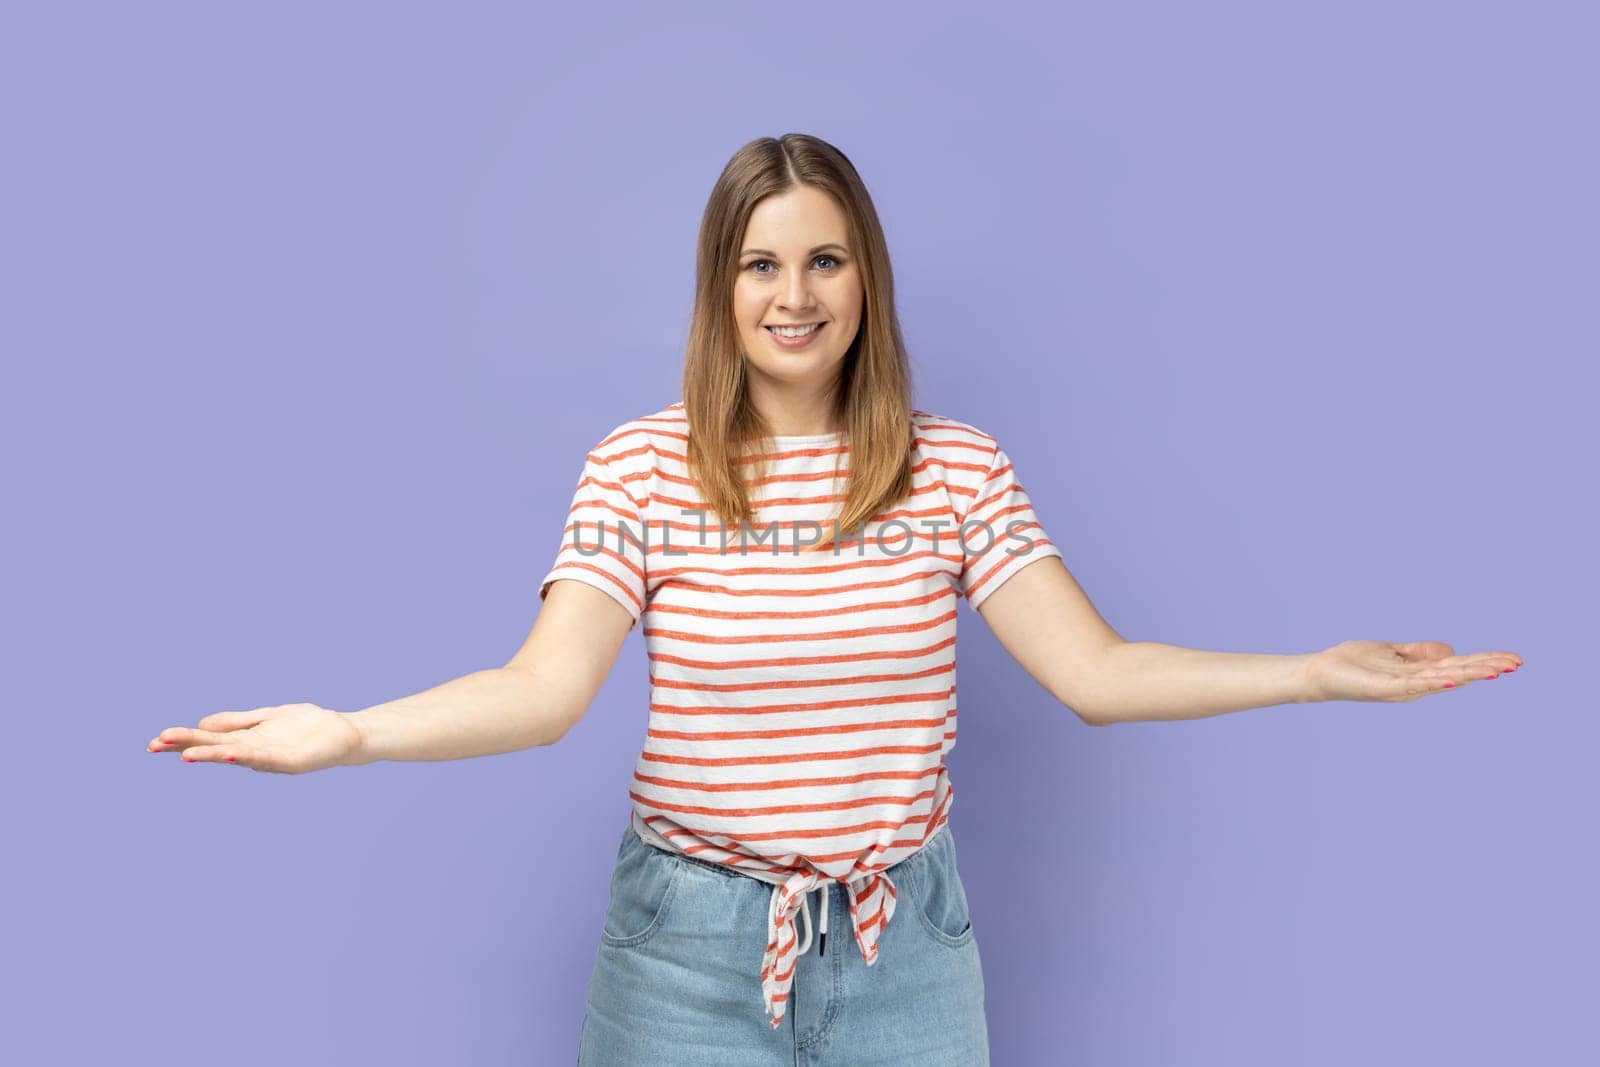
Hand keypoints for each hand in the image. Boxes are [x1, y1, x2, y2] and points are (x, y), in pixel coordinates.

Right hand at [146, 703, 364, 773]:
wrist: (344, 734)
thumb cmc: (306, 726)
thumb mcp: (266, 717)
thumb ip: (237, 721)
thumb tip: (200, 724)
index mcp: (246, 738)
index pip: (209, 737)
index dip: (183, 738)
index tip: (154, 741)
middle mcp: (254, 750)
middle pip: (214, 746)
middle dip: (186, 745)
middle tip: (155, 745)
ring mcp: (271, 757)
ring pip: (235, 755)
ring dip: (211, 754)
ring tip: (186, 754)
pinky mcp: (290, 760)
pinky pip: (266, 759)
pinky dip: (247, 757)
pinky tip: (230, 753)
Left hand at [1304, 640, 1521, 703]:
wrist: (1322, 672)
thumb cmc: (1354, 662)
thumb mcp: (1394, 652)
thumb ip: (1421, 652)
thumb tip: (1452, 650)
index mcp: (1419, 674)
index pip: (1459, 666)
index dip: (1485, 662)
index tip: (1513, 659)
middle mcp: (1416, 684)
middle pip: (1458, 674)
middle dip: (1486, 668)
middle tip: (1516, 663)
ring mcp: (1401, 687)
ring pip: (1442, 679)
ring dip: (1468, 674)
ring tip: (1494, 670)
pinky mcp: (1384, 687)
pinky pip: (1412, 684)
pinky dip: (1432, 681)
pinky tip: (1450, 677)